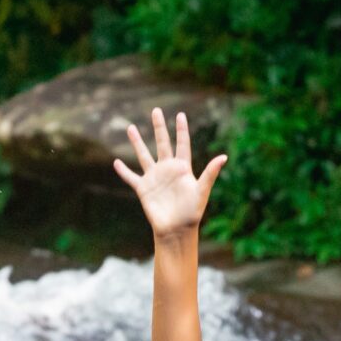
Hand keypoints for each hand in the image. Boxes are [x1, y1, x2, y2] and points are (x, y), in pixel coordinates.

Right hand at [114, 107, 227, 242]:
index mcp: (183, 168)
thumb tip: (224, 157)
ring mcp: (154, 178)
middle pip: (162, 143)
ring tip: (130, 128)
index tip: (180, 114)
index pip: (182, 144)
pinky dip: (123, 171)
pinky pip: (131, 177)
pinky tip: (116, 162)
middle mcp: (168, 170)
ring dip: (137, 142)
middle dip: (159, 127)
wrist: (176, 230)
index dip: (182, 130)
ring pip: (144, 155)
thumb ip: (210, 173)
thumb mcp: (202, 191)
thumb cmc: (192, 213)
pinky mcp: (143, 189)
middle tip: (156, 110)